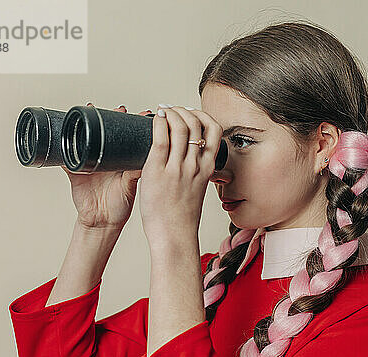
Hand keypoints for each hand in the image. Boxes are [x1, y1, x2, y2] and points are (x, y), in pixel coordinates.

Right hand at [62, 103, 151, 230]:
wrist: (103, 221)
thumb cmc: (120, 204)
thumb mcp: (131, 185)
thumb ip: (136, 172)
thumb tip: (148, 157)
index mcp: (122, 159)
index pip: (129, 136)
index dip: (135, 124)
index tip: (144, 112)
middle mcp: (106, 157)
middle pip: (107, 131)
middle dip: (112, 116)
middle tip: (120, 107)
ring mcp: (89, 162)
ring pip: (86, 138)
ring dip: (87, 123)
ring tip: (92, 107)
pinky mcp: (74, 171)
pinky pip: (65, 158)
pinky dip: (63, 149)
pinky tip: (62, 135)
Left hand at [138, 105, 222, 246]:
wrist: (175, 236)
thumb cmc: (182, 217)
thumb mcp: (196, 189)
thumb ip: (194, 173)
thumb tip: (185, 161)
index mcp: (206, 168)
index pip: (213, 130)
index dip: (202, 115)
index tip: (190, 113)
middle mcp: (195, 165)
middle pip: (196, 124)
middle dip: (183, 110)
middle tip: (171, 109)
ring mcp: (178, 168)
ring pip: (180, 127)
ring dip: (170, 112)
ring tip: (161, 111)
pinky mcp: (159, 173)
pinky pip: (161, 140)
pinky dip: (158, 123)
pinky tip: (153, 119)